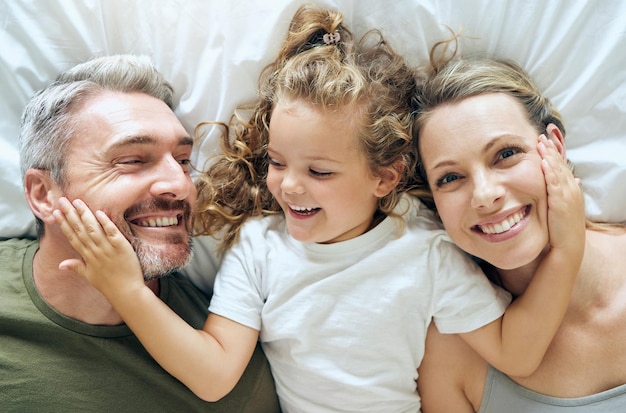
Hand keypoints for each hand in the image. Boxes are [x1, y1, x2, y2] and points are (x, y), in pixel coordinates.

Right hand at [53, 197, 145, 298]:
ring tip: (77, 202)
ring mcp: (107, 248)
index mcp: (86, 256)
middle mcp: (95, 251)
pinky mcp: (121, 247)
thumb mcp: (89, 276)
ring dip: (85, 214)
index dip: (64, 224)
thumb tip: (60, 265)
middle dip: (70, 214)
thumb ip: (76, 267)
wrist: (126, 292)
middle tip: (62, 200)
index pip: (72, 237)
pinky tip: (99, 213)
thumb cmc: (108, 285)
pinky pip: (112, 232)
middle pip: (80, 229)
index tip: (56, 213)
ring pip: (93, 229)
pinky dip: (105, 222)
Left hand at [537, 135, 585, 254]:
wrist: (568, 247)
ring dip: (548, 156)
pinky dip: (549, 172)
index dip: (553, 153)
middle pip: (559, 164)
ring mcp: (567, 196)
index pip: (561, 167)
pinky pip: (554, 184)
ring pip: (557, 171)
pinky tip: (543, 162)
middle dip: (550, 149)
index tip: (544, 141)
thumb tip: (565, 182)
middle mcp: (571, 190)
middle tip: (541, 135)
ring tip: (540, 143)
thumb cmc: (562, 230)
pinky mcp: (560, 203)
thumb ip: (560, 194)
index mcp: (571, 190)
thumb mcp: (561, 208)